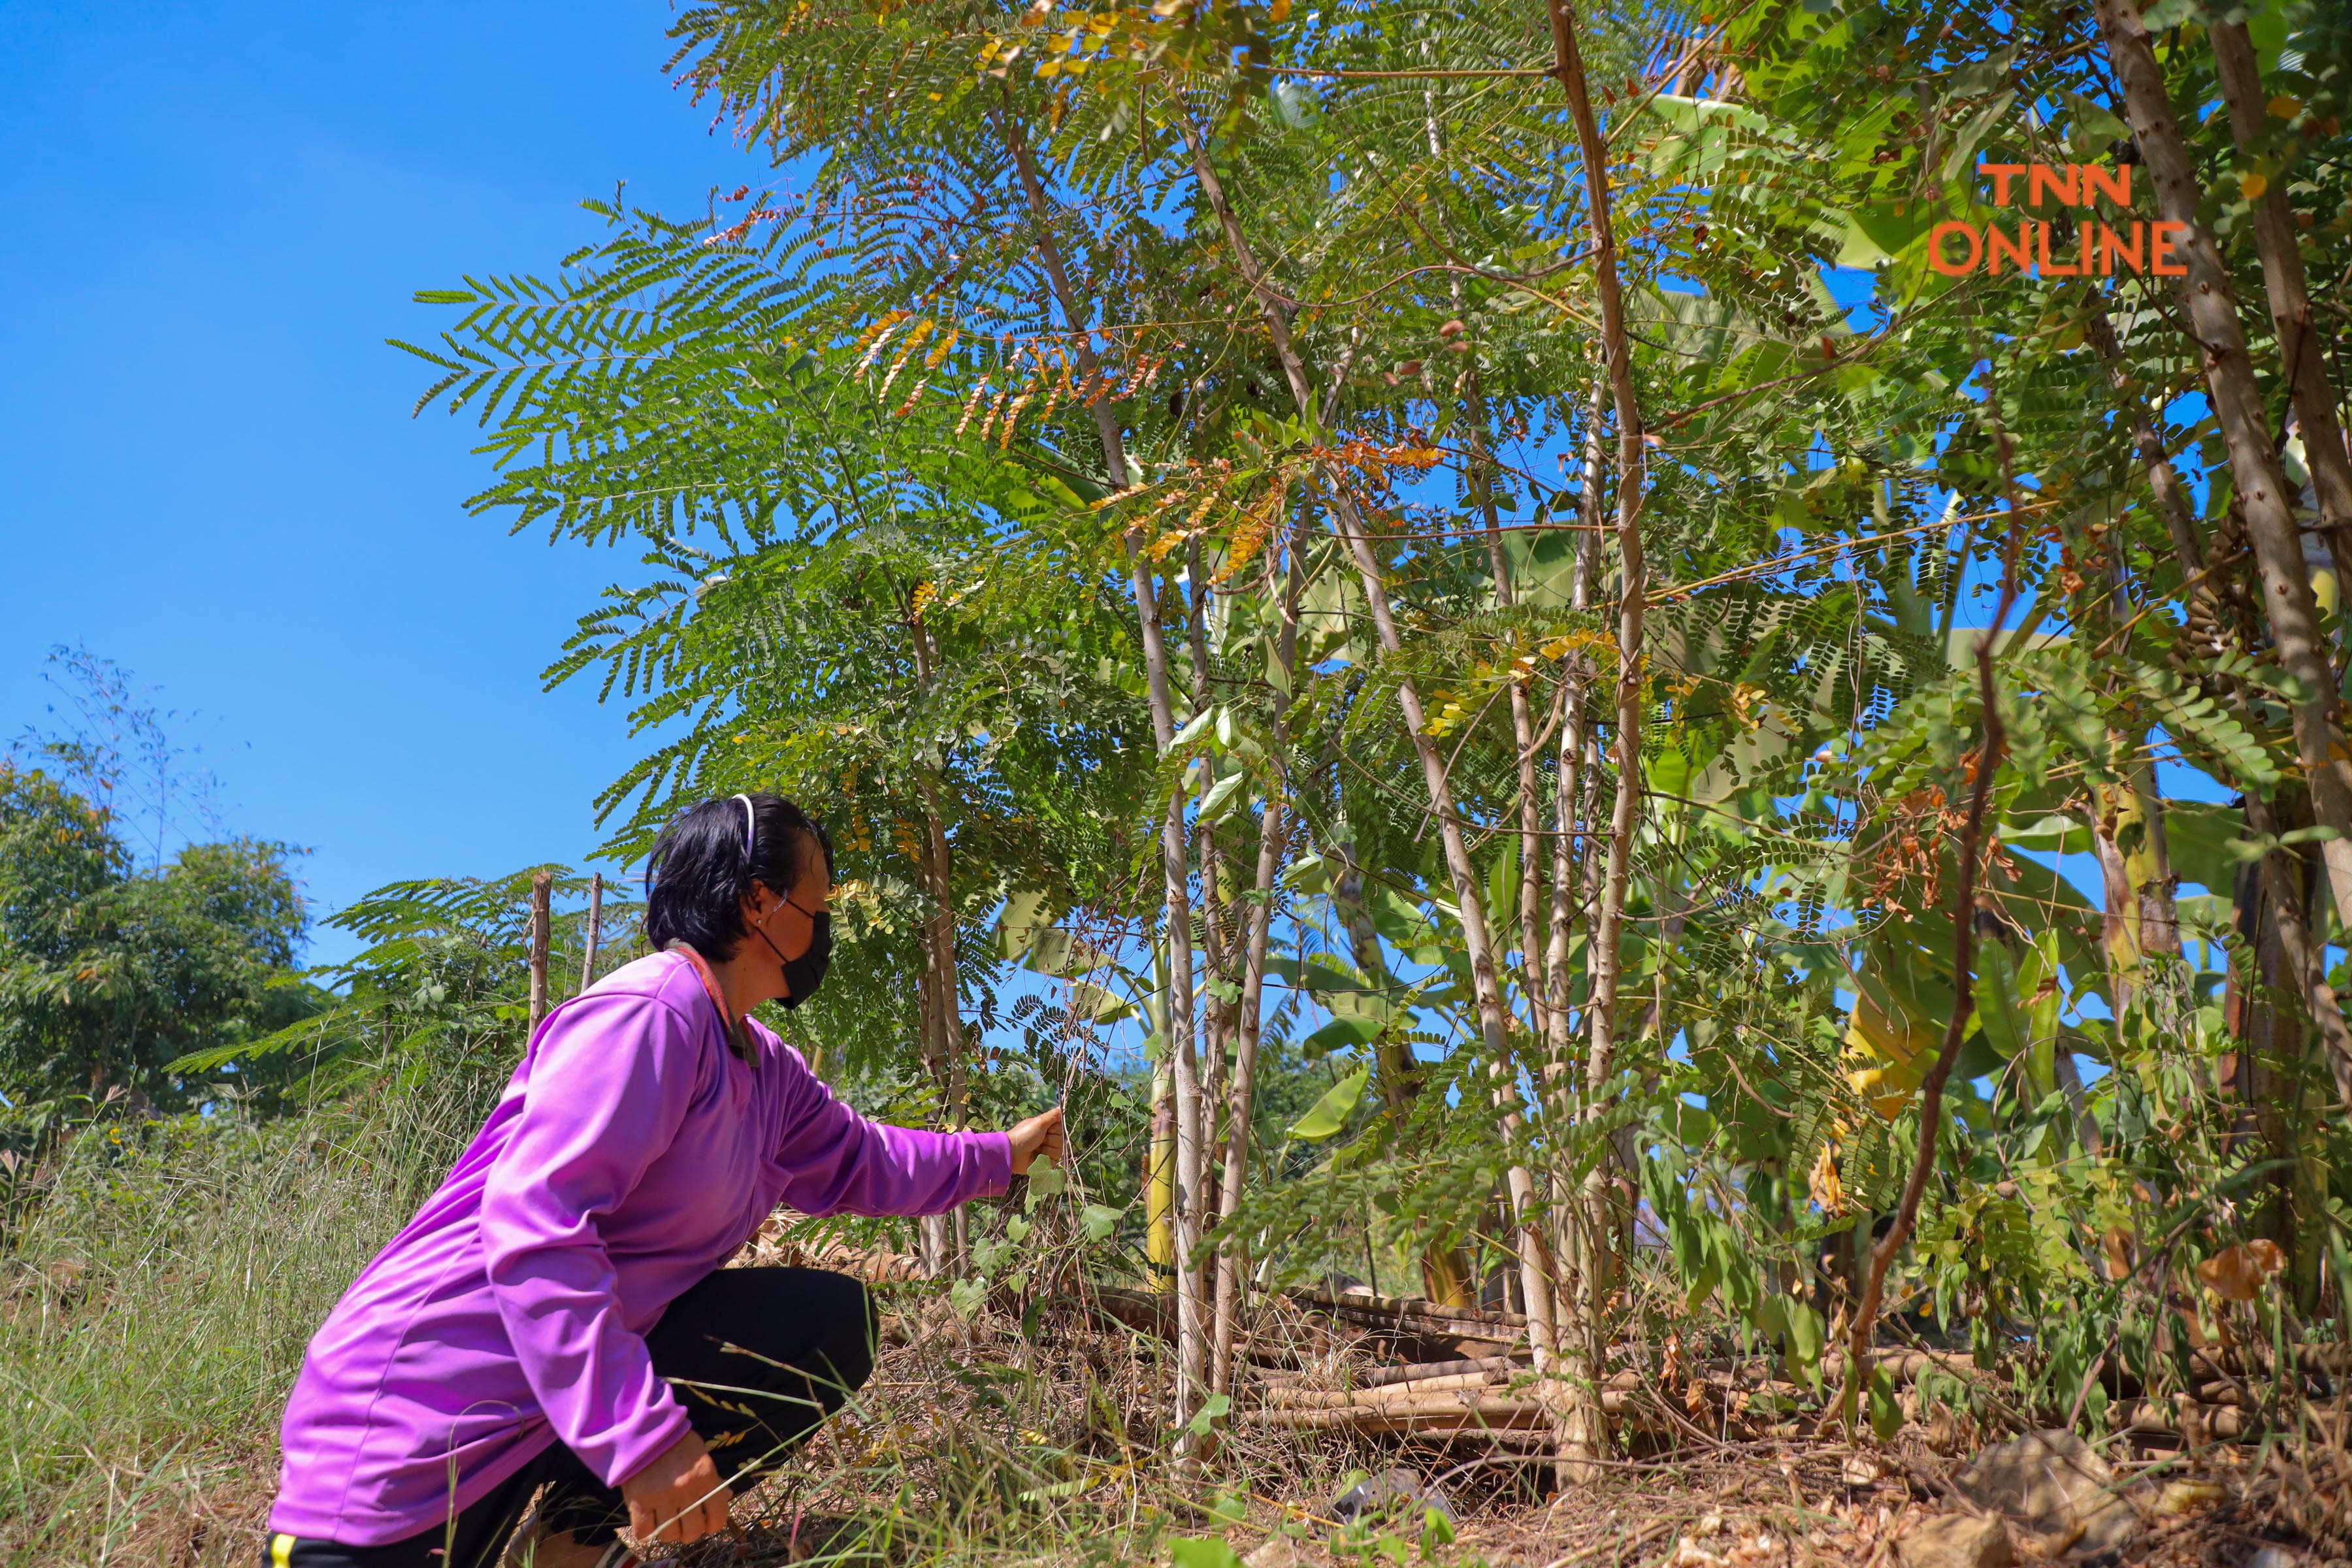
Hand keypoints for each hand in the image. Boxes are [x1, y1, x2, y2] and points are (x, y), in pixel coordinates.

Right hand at [621, 1427, 729, 1545]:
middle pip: (692, 1532)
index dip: (713, 1524)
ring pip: (669, 1535)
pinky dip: (647, 1531)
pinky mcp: (639, 1501)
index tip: (707, 1524)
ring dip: (669, 1532)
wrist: (645, 1429)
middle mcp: (686, 1490)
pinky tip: (649, 1521)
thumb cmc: (677, 1443)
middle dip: (690, 1531)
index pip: (717, 1516)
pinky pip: (644, 1531)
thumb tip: (726, 1497)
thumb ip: (713, 1480)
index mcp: (705, 1478)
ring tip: (666, 1521)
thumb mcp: (701, 1457)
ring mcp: (662, 1497)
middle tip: (684, 1523)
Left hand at [1006, 1105, 1065, 1175]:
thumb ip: (1052, 1115)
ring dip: (1047, 1150)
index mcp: (1046, 1127)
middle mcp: (1048, 1138)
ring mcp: (1046, 1150)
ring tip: (1036, 1149)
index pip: (1061, 1128)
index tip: (1047, 1129)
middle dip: (1050, 1140)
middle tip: (1039, 1140)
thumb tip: (1061, 1106)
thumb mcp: (1039, 1122)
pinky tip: (1037, 1157)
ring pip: (1058, 1151)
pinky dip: (1045, 1159)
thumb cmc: (1024, 1135)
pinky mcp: (1045, 1162)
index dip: (1056, 1129)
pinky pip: (1054, 1161)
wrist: (1012, 1152)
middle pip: (1061, 1140)